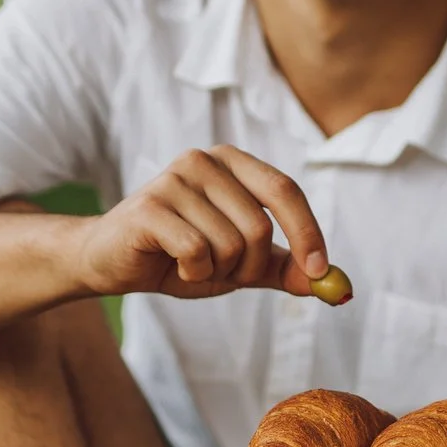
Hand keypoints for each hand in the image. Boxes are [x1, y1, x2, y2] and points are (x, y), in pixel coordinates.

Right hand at [72, 146, 338, 300]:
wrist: (111, 262)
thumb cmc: (178, 256)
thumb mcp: (239, 264)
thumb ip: (283, 269)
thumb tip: (334, 286)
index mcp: (232, 163)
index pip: (285, 191)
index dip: (307, 233)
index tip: (319, 272)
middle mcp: (205, 161)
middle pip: (260, 227)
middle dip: (250, 266)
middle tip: (226, 273)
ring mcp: (174, 179)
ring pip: (229, 244)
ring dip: (218, 271)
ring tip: (192, 264)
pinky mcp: (150, 206)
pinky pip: (197, 252)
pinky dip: (193, 272)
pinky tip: (172, 266)